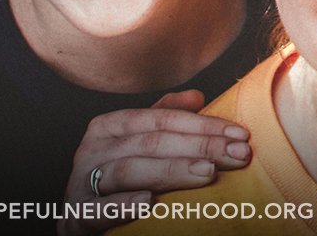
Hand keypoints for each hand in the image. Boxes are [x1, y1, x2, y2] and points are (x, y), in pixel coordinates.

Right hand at [58, 90, 250, 235]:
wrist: (82, 219)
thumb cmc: (118, 177)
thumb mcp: (139, 143)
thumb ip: (164, 118)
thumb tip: (196, 97)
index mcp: (111, 126)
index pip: (163, 119)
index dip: (203, 125)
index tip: (240, 135)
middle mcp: (94, 149)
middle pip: (153, 142)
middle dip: (201, 147)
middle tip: (237, 154)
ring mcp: (83, 181)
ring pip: (130, 170)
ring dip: (171, 171)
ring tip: (207, 172)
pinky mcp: (77, 214)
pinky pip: (99, 208)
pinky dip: (123, 204)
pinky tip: (148, 203)